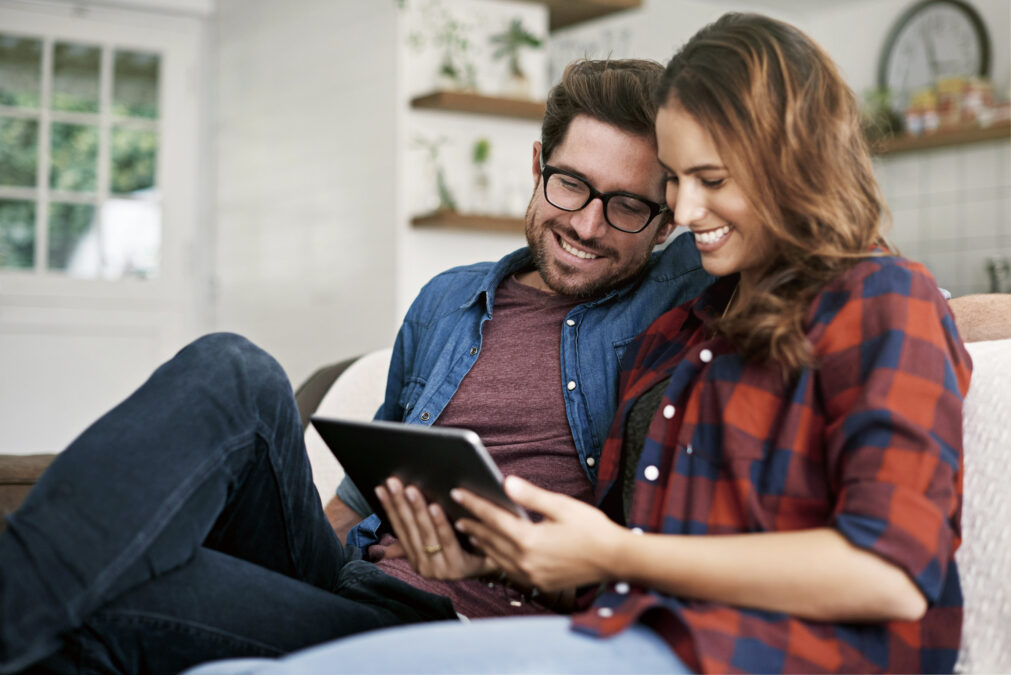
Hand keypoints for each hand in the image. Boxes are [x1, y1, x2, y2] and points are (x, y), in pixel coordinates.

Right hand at [375, 477, 496, 579]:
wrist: (499, 563)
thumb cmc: (467, 547)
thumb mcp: (438, 542)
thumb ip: (416, 538)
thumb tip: (386, 545)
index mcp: (416, 559)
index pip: (399, 528)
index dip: (389, 507)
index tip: (381, 487)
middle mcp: (424, 567)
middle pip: (410, 528)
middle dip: (400, 503)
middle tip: (393, 482)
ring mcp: (440, 569)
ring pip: (425, 533)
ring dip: (417, 510)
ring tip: (411, 490)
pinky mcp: (458, 568)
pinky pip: (447, 540)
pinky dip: (440, 523)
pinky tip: (435, 506)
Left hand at [453, 476, 624, 591]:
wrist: (616, 560)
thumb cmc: (593, 529)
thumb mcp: (562, 506)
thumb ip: (531, 496)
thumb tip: (505, 482)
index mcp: (530, 540)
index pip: (494, 518)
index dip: (474, 503)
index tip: (457, 492)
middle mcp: (526, 562)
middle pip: (490, 540)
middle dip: (472, 524)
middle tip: (454, 510)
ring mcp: (532, 576)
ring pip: (497, 557)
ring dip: (481, 542)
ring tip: (468, 529)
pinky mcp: (539, 583)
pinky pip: (509, 570)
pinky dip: (496, 557)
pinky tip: (493, 550)